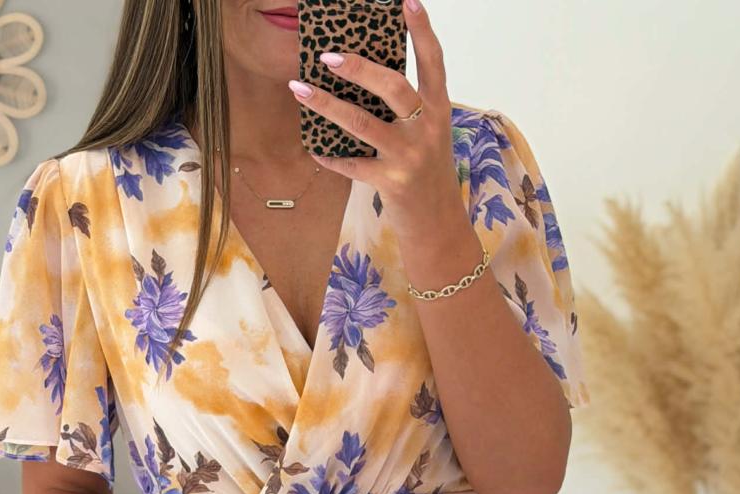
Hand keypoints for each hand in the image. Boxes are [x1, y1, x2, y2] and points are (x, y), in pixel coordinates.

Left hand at [287, 0, 460, 231]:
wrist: (438, 225)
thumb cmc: (428, 174)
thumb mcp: (429, 135)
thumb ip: (410, 109)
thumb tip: (368, 77)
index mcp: (440, 111)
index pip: (433, 62)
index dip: (422, 31)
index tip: (409, 0)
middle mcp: (427, 130)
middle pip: (393, 87)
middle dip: (359, 68)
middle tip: (328, 56)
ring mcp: (408, 157)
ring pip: (362, 123)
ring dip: (326, 105)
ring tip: (299, 89)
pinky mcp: (391, 183)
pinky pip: (352, 165)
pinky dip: (331, 157)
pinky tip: (315, 148)